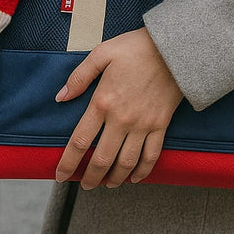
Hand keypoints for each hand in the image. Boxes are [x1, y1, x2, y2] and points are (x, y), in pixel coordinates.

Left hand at [54, 27, 182, 189]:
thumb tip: (61, 97)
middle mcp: (121, 119)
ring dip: (114, 179)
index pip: (80, 141)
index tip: (60, 175)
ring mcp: (142, 125)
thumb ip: (80, 76)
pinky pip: (151, 156)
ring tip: (107, 184)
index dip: (68, 162)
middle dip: (90, 177)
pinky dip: (142, 171)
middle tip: (85, 185)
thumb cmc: (136, 48)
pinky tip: (134, 177)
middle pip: (101, 159)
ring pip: (125, 163)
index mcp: (103, 102)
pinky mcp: (160, 125)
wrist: (173, 48)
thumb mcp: (103, 53)